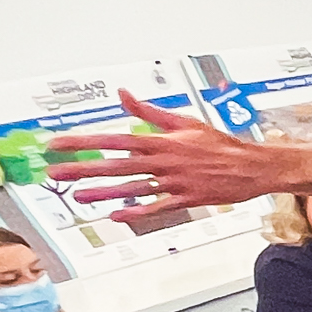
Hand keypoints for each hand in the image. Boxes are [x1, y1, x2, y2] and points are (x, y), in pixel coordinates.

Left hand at [43, 91, 279, 222]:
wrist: (254, 165)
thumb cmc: (221, 144)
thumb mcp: (184, 121)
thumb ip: (148, 112)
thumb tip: (123, 95)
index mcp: (161, 140)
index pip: (112, 139)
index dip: (83, 142)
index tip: (60, 145)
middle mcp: (163, 161)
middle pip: (115, 165)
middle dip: (83, 169)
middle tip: (57, 174)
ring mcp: (174, 182)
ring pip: (132, 187)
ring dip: (103, 192)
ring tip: (79, 197)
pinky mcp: (186, 198)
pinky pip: (157, 207)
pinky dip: (137, 212)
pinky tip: (118, 215)